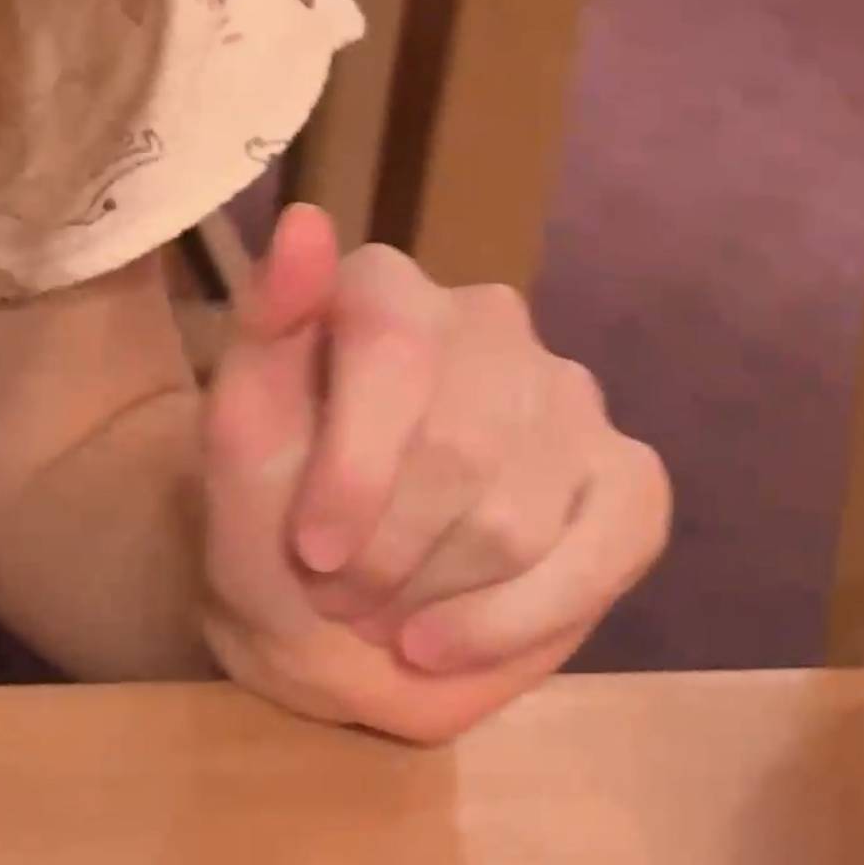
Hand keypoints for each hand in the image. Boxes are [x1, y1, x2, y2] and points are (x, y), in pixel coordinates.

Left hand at [199, 206, 666, 742]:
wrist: (314, 625)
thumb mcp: (233, 449)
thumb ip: (260, 335)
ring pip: (517, 516)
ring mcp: (568, 397)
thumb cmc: (267, 531)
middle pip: (460, 446)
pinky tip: (449, 642)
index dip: (353, 474)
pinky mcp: (630, 479)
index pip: (395, 349)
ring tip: (383, 615)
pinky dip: (515, 624)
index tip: (311, 553)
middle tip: (339, 596)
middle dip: (387, 552)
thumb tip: (304, 222)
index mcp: (384, 288)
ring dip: (437, 598)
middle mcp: (488, 321)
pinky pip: (604, 553)